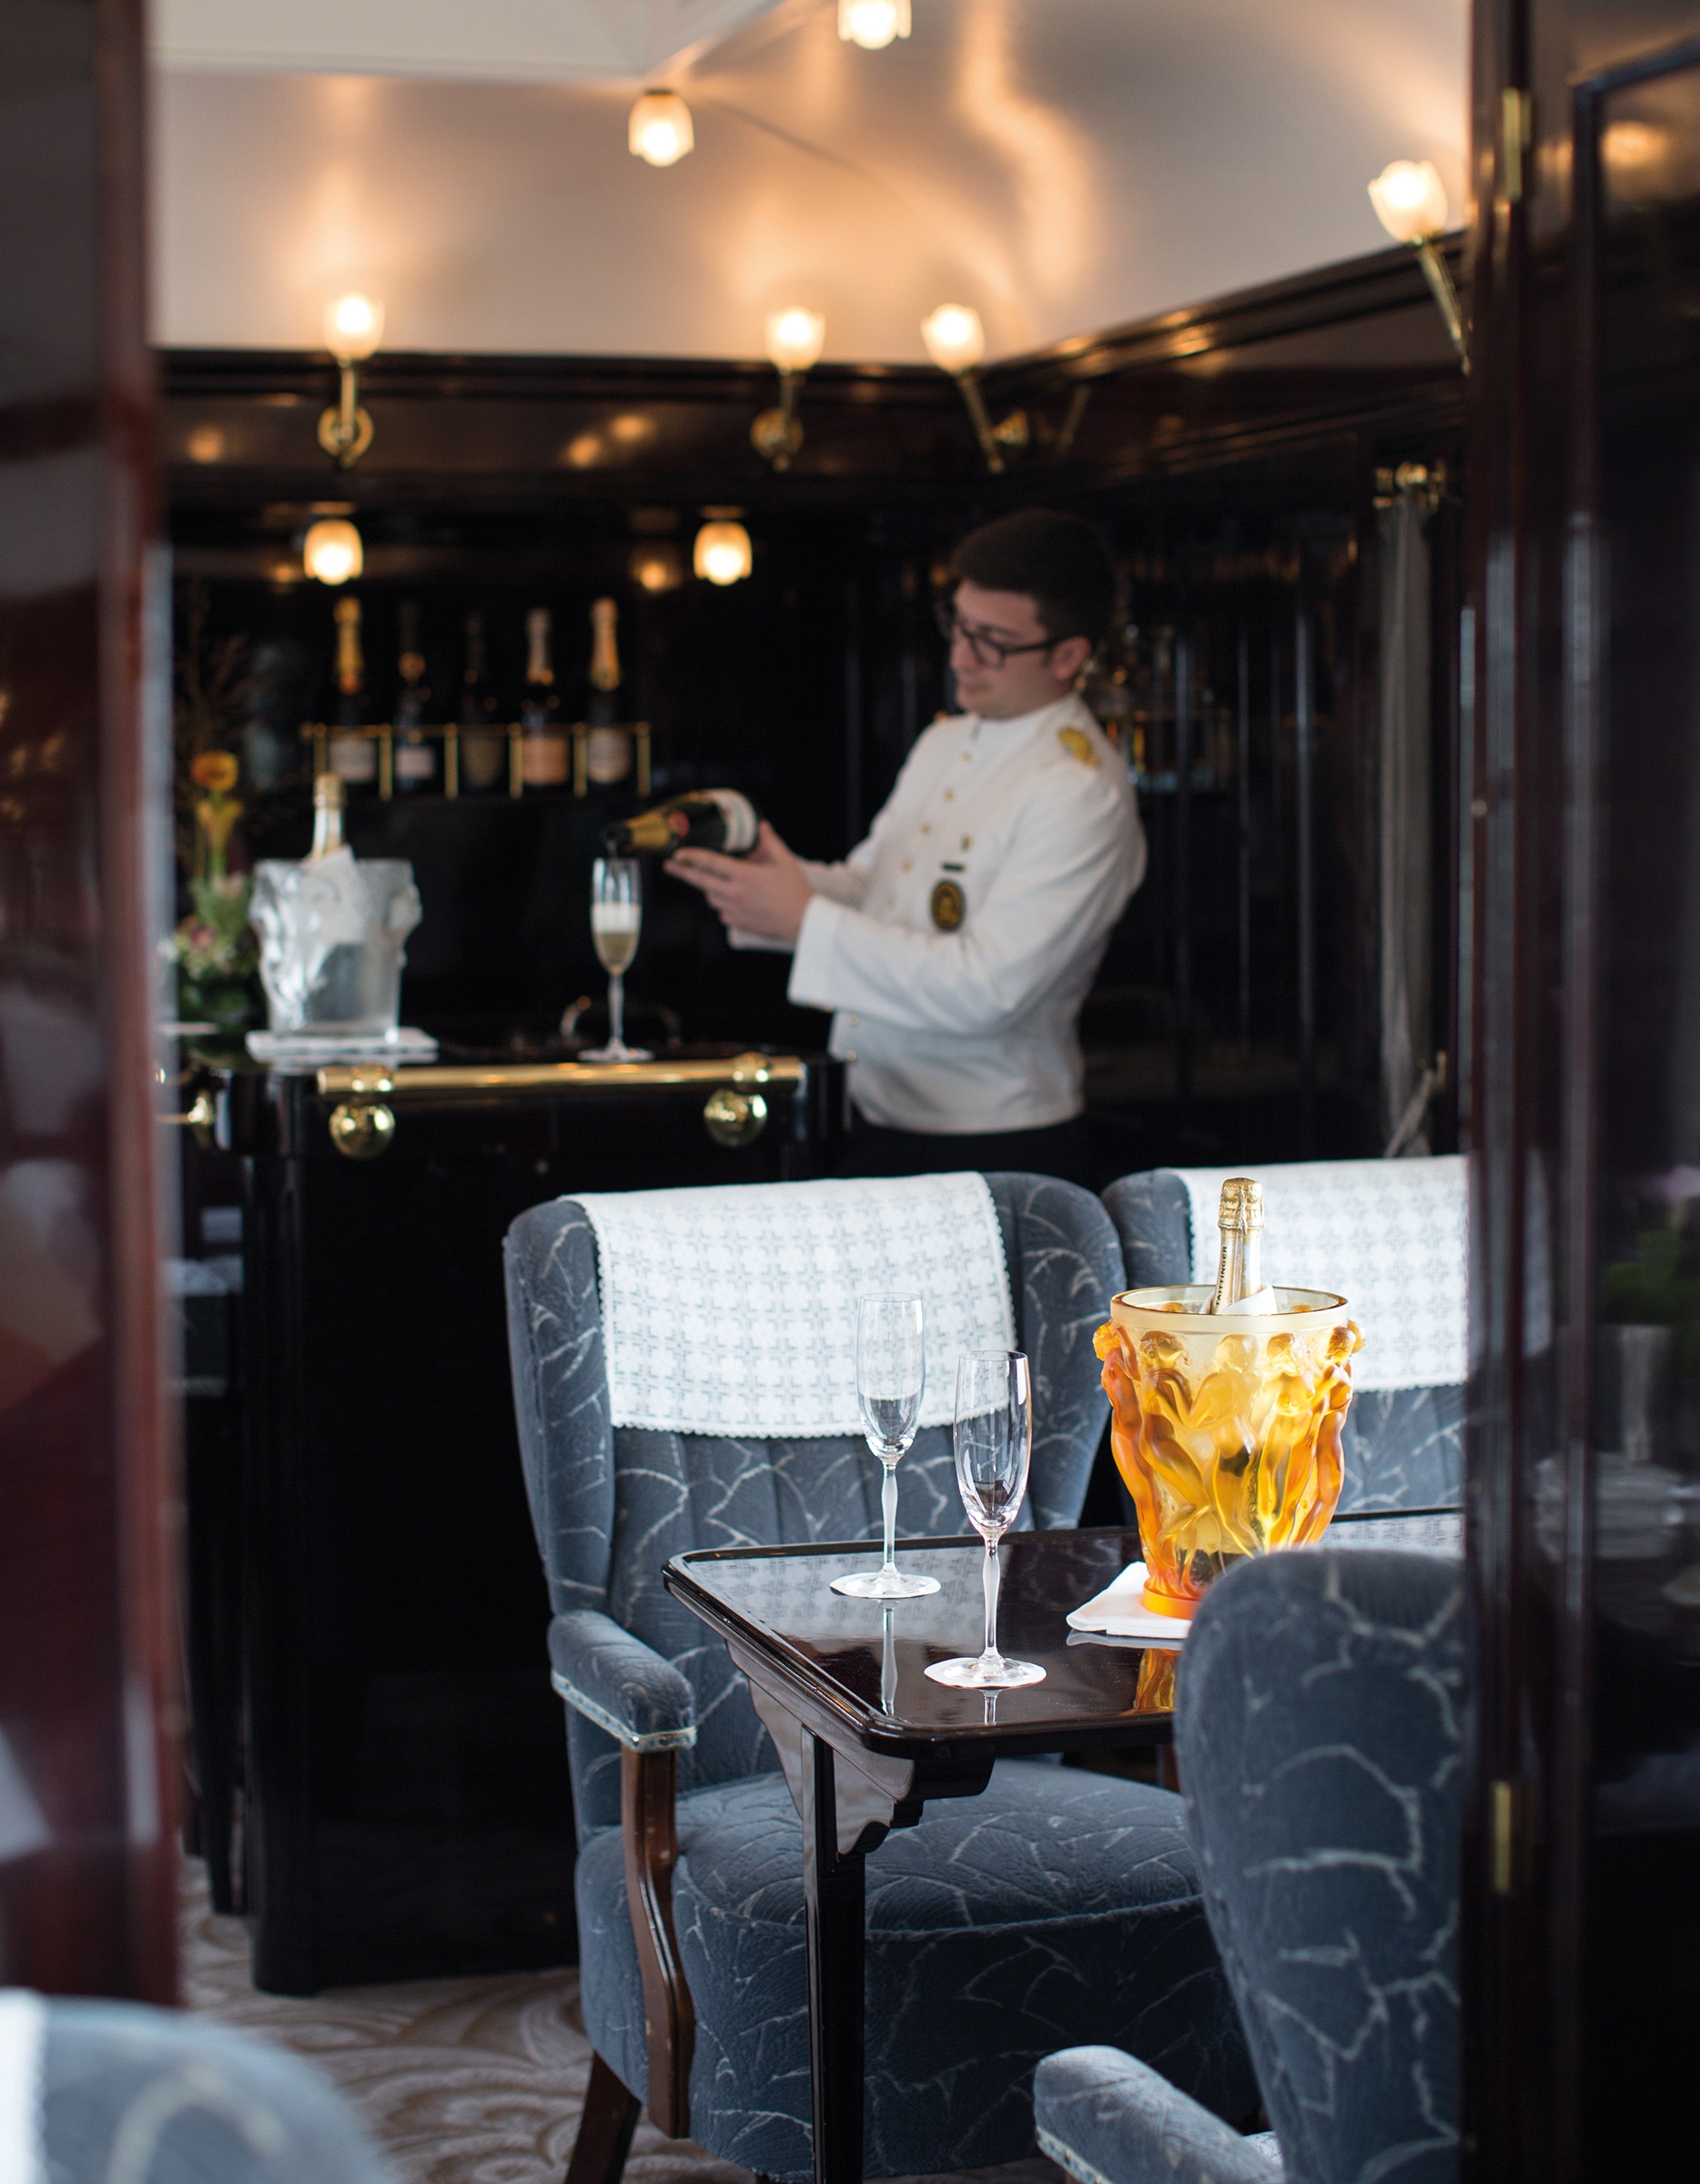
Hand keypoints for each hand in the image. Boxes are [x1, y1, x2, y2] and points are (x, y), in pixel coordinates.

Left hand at [669, 820, 813, 943]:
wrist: (803, 922)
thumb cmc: (796, 891)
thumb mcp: (786, 862)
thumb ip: (771, 842)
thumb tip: (762, 827)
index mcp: (744, 875)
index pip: (710, 863)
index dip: (692, 856)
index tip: (679, 853)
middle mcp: (734, 893)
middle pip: (701, 881)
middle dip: (682, 872)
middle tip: (669, 865)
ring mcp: (735, 910)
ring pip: (711, 897)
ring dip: (710, 888)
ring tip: (716, 882)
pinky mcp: (739, 923)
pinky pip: (722, 913)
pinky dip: (724, 905)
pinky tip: (734, 901)